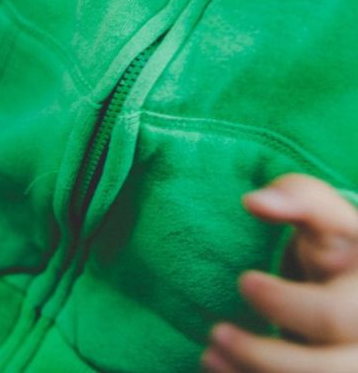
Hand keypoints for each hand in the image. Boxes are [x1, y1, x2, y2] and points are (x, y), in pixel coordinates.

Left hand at [202, 174, 357, 371]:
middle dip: (263, 356)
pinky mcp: (333, 371)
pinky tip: (219, 368)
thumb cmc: (332, 242)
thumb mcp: (323, 213)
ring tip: (210, 354)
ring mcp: (353, 362)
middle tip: (216, 333)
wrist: (347, 283)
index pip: (332, 315)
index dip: (284, 305)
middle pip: (328, 370)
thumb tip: (254, 202)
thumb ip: (295, 196)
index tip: (244, 281)